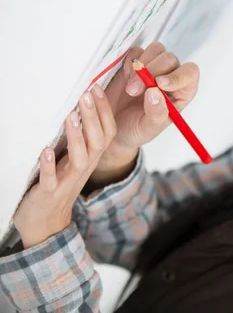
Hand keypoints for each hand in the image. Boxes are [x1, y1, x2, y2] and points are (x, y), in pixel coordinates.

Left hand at [14, 85, 115, 247]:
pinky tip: (45, 151)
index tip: (97, 89)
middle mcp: (84, 167)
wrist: (46, 223)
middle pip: (98, 141)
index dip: (104, 111)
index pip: (106, 131)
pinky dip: (49, 166)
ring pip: (80, 158)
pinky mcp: (49, 192)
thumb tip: (81, 106)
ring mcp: (67, 180)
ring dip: (76, 137)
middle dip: (93, 117)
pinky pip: (51, 179)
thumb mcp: (74, 159)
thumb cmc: (59, 185)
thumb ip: (80, 138)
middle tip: (86, 95)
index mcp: (91, 157)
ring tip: (71, 117)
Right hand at [90, 42, 198, 184]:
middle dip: (152, 72)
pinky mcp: (135, 62)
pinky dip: (129, 63)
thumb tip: (155, 94)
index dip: (177, 76)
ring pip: (156, 50)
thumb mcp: (148, 129)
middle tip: (134, 91)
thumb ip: (156, 113)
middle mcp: (170, 76)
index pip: (190, 74)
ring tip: (130, 88)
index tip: (159, 84)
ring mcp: (153, 67)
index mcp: (182, 92)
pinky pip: (136, 52)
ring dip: (141, 66)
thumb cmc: (137, 130)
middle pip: (170, 59)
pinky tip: (124, 78)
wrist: (113, 129)